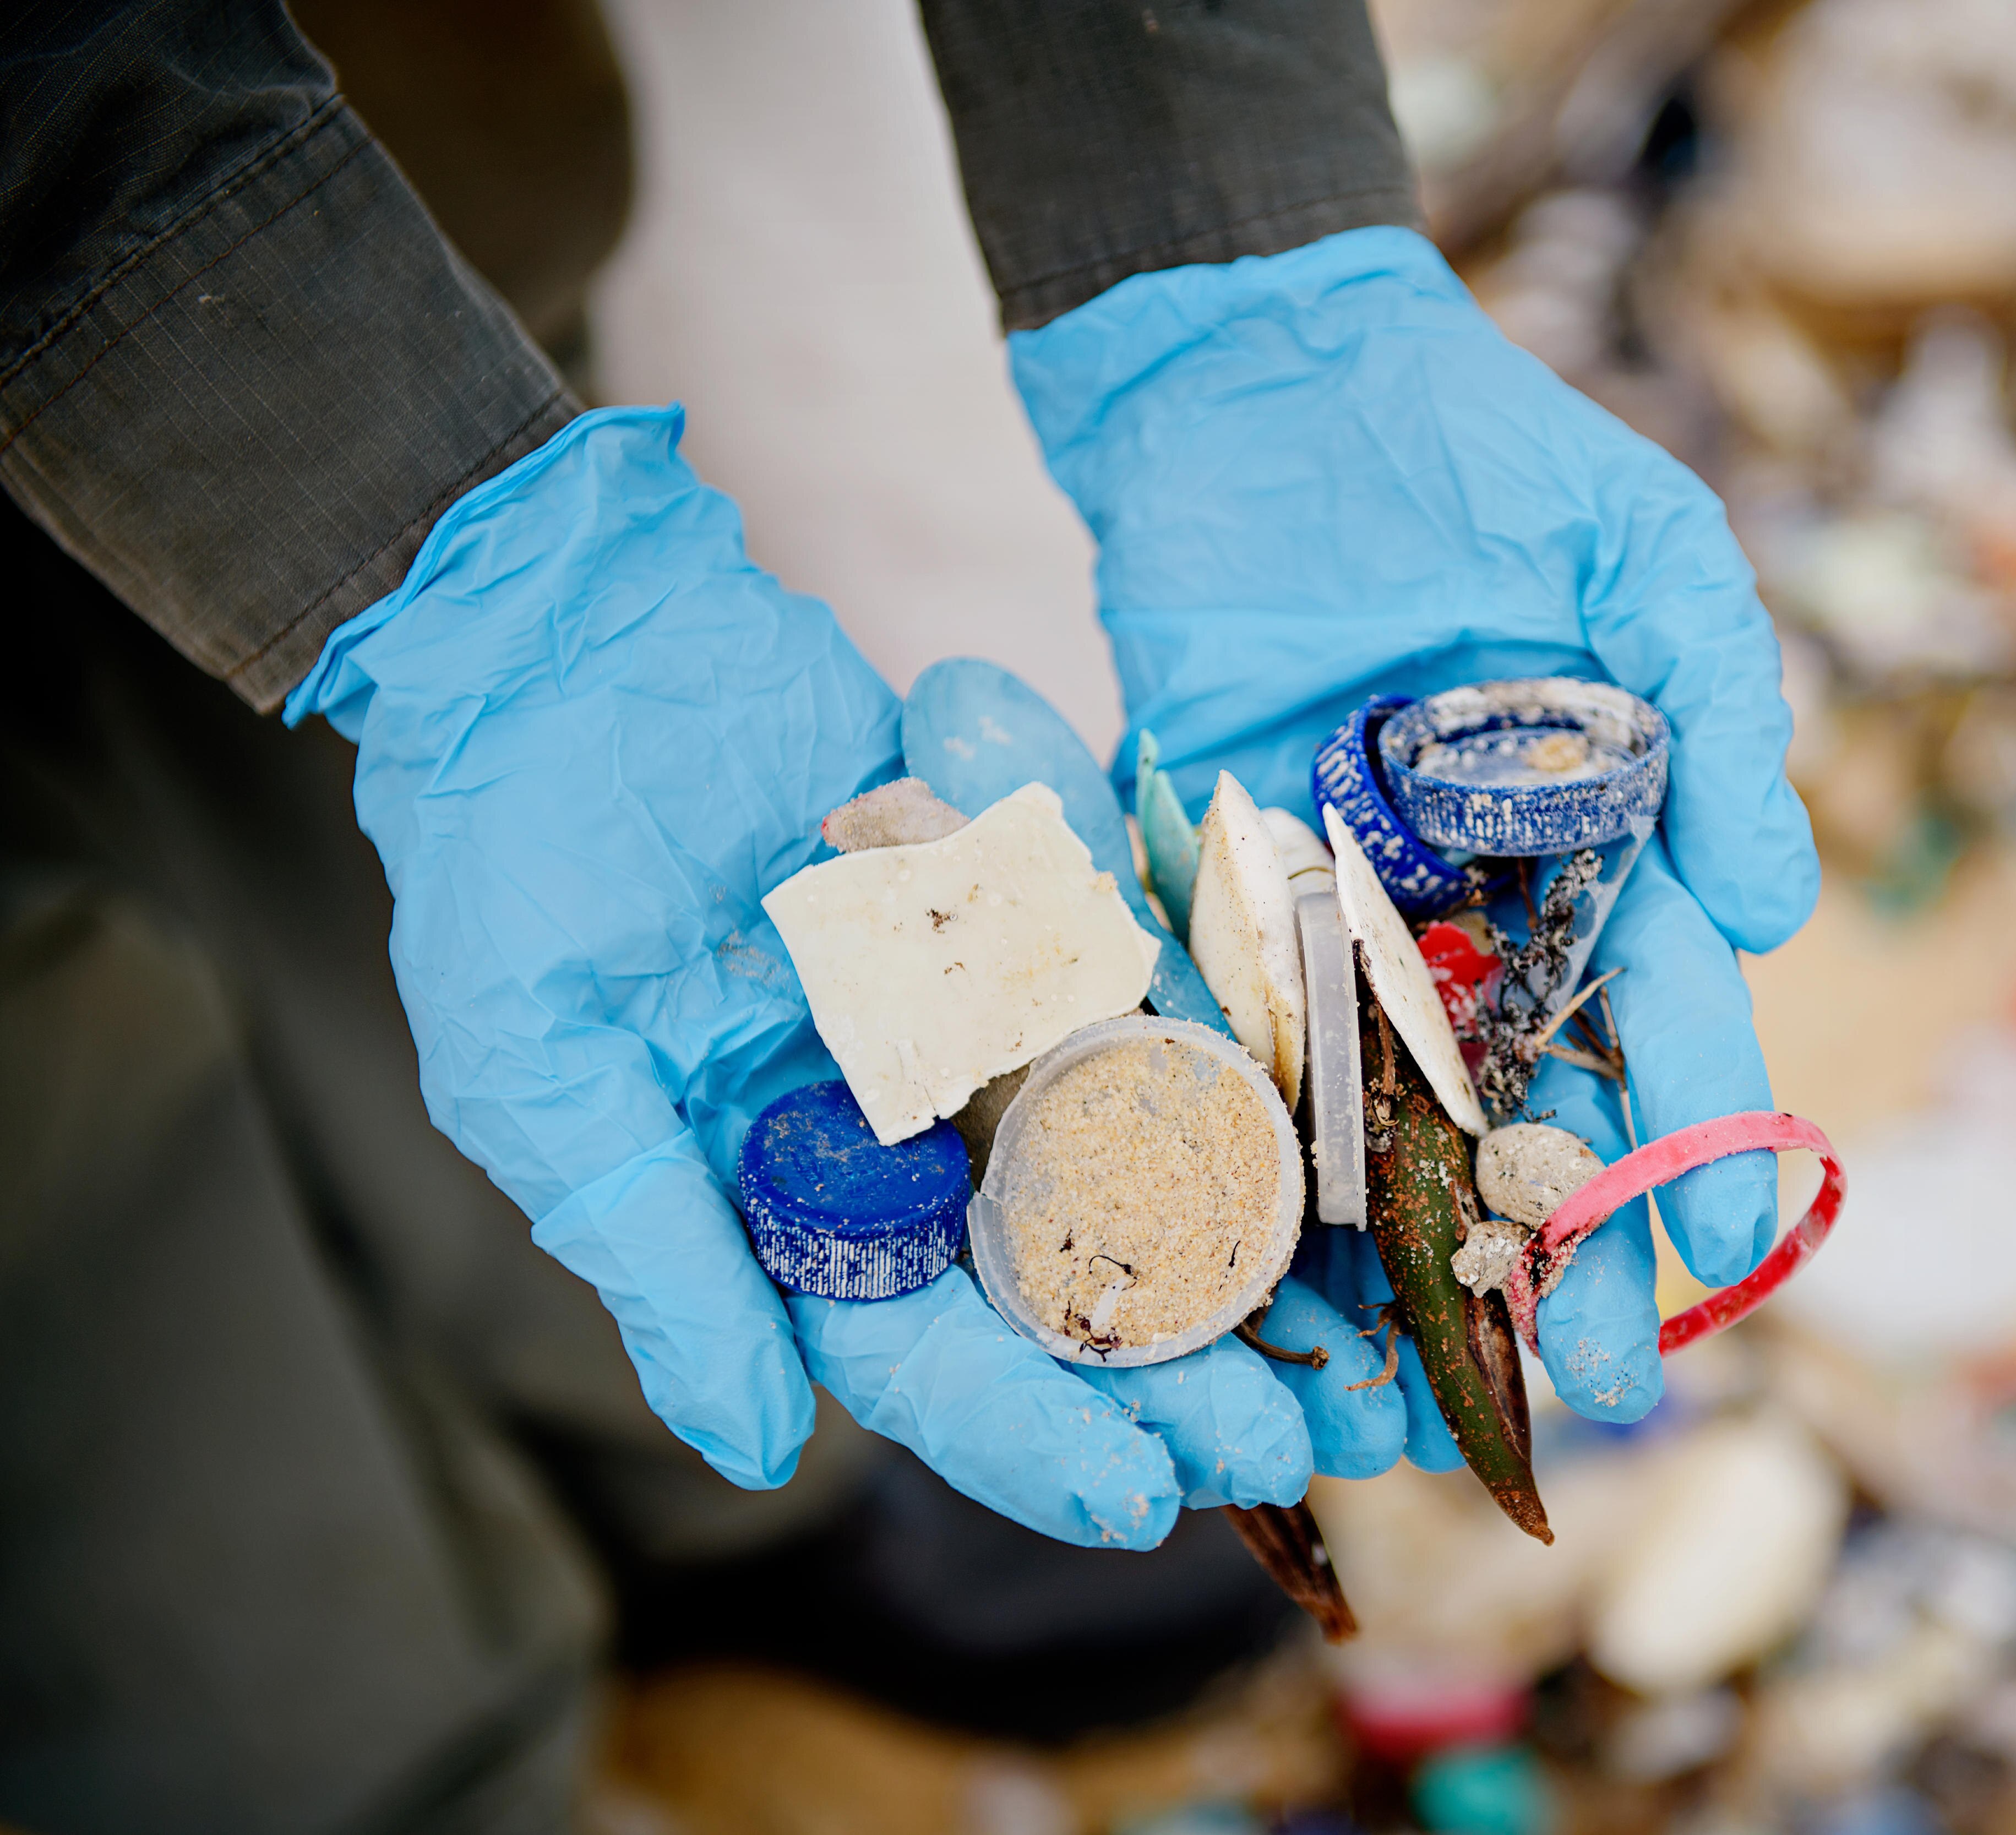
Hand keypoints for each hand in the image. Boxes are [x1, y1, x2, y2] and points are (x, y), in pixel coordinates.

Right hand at [290, 407, 1309, 1543]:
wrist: (574, 631)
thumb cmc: (519, 853)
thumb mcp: (546, 1069)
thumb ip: (658, 1254)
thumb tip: (753, 1447)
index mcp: (785, 1198)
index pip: (917, 1352)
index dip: (1027, 1432)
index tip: (1144, 1500)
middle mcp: (898, 1132)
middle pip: (1058, 1283)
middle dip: (1177, 1372)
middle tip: (1307, 1445)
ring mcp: (977, 1025)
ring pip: (1135, 1167)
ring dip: (1248, 1254)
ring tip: (1365, 1343)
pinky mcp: (1037, 917)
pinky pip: (1154, 1004)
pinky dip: (1243, 1074)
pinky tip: (1339, 1143)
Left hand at [1010, 227, 1819, 1426]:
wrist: (1261, 385)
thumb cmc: (1480, 449)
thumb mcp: (1645, 550)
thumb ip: (1724, 711)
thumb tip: (1777, 904)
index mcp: (1607, 846)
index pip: (1674, 1020)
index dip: (1704, 1137)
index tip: (1728, 1248)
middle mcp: (1484, 906)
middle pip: (1545, 1100)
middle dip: (1579, 1239)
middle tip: (1606, 1381)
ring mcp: (1348, 911)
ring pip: (1400, 1104)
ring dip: (1429, 1240)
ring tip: (1447, 1378)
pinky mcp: (1218, 891)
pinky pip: (1242, 1030)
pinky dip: (1259, 1136)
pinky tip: (1273, 1257)